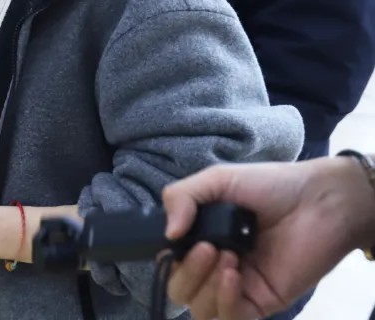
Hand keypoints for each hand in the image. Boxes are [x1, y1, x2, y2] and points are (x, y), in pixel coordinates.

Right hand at [164, 157, 374, 319]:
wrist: (318, 201)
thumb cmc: (269, 186)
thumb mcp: (216, 179)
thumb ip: (181, 197)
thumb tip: (168, 233)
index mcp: (200, 238)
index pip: (169, 262)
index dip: (168, 257)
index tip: (181, 238)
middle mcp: (213, 266)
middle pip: (179, 290)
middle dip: (186, 273)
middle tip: (208, 248)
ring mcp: (237, 287)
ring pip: (200, 309)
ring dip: (205, 287)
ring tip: (228, 257)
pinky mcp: (261, 303)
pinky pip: (231, 318)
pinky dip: (224, 301)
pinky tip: (233, 276)